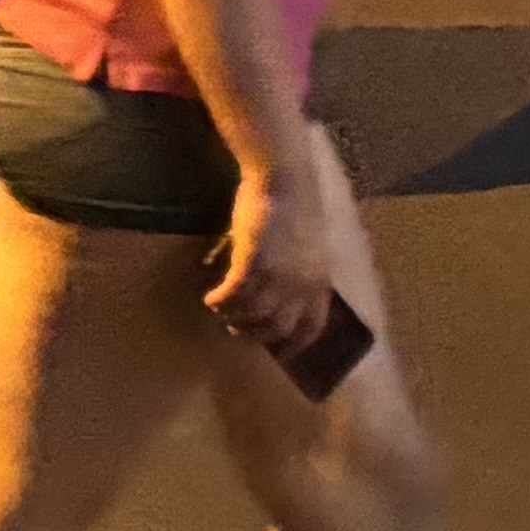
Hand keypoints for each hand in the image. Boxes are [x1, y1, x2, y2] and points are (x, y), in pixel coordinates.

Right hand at [204, 133, 344, 357]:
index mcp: (320, 284)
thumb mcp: (307, 249)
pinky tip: (209, 295)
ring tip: (217, 307)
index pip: (311, 328)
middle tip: (235, 327)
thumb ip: (298, 274)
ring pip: (252, 313)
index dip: (293, 344)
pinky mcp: (252, 261)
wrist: (285, 180)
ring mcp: (277, 276)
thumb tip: (281, 293)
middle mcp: (301, 287)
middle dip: (255, 333)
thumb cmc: (295, 207)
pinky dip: (219, 299)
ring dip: (232, 315)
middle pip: (277, 327)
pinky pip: (233, 293)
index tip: (276, 350)